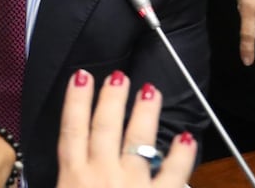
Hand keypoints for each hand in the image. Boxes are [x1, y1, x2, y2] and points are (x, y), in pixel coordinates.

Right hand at [57, 70, 195, 187]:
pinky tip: (187, 138)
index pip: (72, 129)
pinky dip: (182, 155)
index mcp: (73, 176)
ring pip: (138, 140)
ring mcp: (132, 183)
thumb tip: (68, 170)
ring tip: (151, 91)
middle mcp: (102, 173)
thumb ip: (67, 180)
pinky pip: (173, 172)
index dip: (76, 100)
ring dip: (145, 113)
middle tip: (118, 77)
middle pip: (105, 127)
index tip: (80, 78)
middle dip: (112, 99)